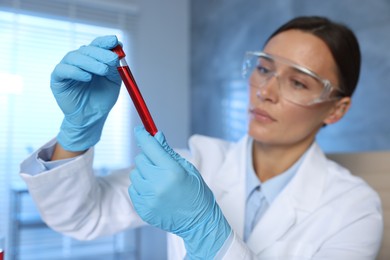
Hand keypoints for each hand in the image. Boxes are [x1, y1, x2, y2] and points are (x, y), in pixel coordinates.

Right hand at [51, 35, 120, 150]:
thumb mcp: (113, 81)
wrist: (92, 117)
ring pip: (75, 57)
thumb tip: (118, 48)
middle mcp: (78, 60)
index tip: (115, 40)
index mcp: (92, 58)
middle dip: (101, 53)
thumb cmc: (102, 98)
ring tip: (103, 70)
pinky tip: (87, 77)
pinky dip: (76, 72)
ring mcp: (67, 68)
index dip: (105, 41)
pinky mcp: (57, 79)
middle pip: (87, 49)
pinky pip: (63, 70)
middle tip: (113, 59)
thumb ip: (115, 66)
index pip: (97, 44)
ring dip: (90, 62)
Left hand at [129, 126, 230, 258]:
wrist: (199, 222)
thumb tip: (156, 135)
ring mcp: (149, 199)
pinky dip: (141, 187)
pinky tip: (155, 192)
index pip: (150, 147)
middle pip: (140, 160)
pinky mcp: (143, 209)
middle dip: (148, 158)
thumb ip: (168, 152)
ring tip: (158, 181)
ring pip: (135, 174)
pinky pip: (134, 189)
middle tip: (159, 164)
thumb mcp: (187, 168)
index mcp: (171, 171)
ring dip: (144, 173)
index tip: (139, 130)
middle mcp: (158, 184)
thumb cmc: (196, 192)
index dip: (143, 136)